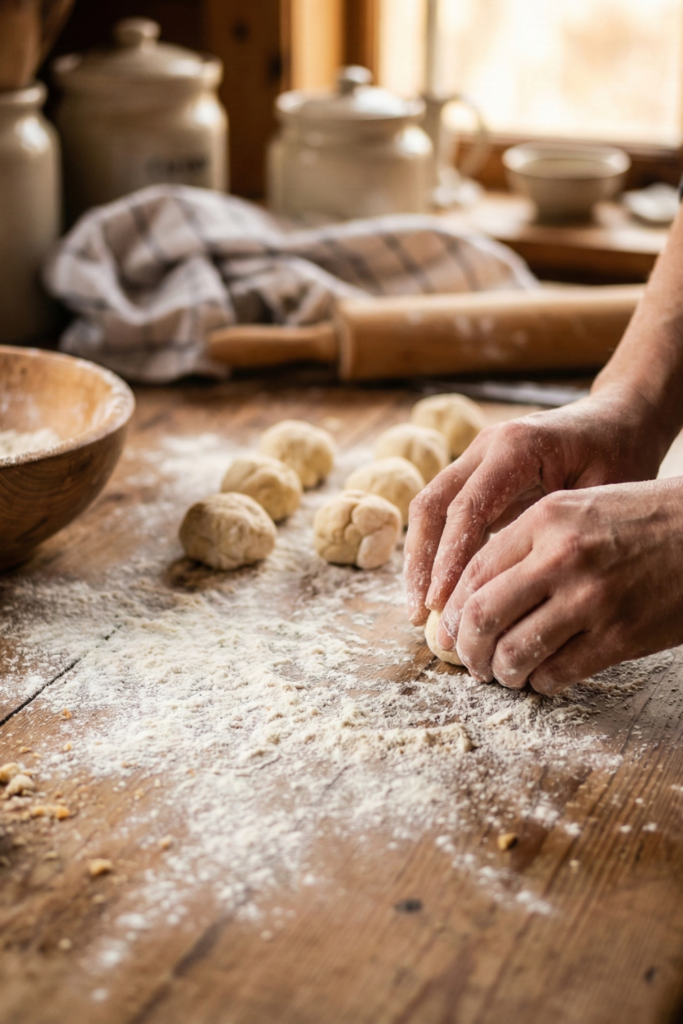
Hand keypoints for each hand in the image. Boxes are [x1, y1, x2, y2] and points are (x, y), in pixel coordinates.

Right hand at [405, 389, 665, 629]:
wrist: (619, 417)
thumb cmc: (620, 454)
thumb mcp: (603, 493)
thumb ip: (559, 533)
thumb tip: (519, 595)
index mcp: (516, 447)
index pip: (467, 509)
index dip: (449, 560)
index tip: (441, 605)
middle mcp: (486, 447)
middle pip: (433, 506)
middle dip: (421, 563)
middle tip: (421, 614)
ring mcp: (476, 457)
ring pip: (429, 508)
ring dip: (420, 559)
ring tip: (421, 610)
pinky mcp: (475, 473)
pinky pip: (444, 512)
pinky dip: (436, 551)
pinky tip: (440, 590)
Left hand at [441, 479, 682, 692]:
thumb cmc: (641, 519)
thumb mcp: (578, 507)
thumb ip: (526, 540)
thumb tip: (475, 588)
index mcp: (546, 520)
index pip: (474, 572)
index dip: (454, 610)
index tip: (451, 629)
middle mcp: (562, 557)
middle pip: (483, 616)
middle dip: (467, 648)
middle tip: (470, 660)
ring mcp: (592, 599)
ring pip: (515, 652)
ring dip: (501, 672)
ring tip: (504, 673)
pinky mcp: (620, 637)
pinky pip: (558, 674)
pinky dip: (541, 683)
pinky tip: (543, 677)